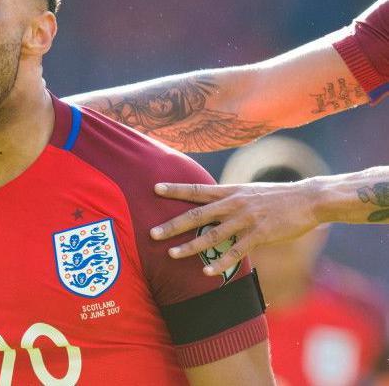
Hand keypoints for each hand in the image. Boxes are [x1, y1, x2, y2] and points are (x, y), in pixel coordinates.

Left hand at [150, 181, 320, 275]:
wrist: (308, 199)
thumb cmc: (276, 197)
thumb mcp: (248, 191)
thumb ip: (227, 198)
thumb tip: (208, 204)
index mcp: (230, 191)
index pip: (196, 189)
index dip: (175, 189)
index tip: (154, 188)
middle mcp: (234, 204)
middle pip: (197, 214)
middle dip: (173, 224)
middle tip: (152, 233)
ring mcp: (246, 220)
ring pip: (212, 235)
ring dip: (191, 246)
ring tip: (172, 254)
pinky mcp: (260, 235)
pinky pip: (236, 252)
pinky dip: (220, 263)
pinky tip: (206, 273)